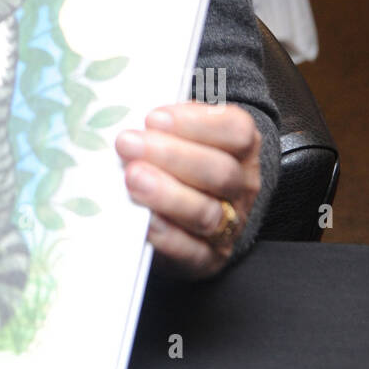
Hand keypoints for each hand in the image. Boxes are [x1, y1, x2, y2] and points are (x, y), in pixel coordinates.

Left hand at [115, 102, 261, 277]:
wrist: (191, 212)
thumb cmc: (177, 157)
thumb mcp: (180, 131)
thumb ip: (165, 122)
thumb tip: (127, 110)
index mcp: (241, 146)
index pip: (235, 130)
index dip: (195, 122)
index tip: (153, 118)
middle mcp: (242, 186)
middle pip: (219, 171)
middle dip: (171, 156)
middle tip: (128, 144)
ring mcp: (230, 224)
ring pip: (207, 212)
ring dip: (166, 195)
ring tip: (132, 178)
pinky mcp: (208, 258)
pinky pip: (192, 251)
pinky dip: (165, 235)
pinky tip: (142, 219)